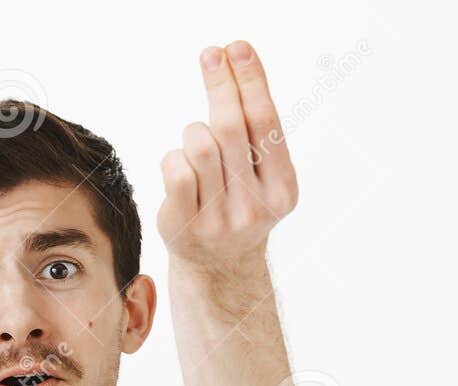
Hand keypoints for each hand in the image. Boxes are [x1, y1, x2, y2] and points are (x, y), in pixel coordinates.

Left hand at [158, 41, 298, 276]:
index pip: (266, 124)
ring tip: (198, 140)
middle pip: (232, 127)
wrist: (219, 265)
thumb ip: (255, 130)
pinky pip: (175, 169)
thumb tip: (233, 61)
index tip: (236, 49)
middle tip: (211, 55)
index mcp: (283, 190)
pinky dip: (174, 156)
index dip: (251, 81)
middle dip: (220, 85)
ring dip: (195, 130)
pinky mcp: (184, 225)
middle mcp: (254, 207)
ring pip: (200, 144)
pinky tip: (180, 164)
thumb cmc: (239, 202)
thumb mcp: (262, 174)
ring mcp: (219, 219)